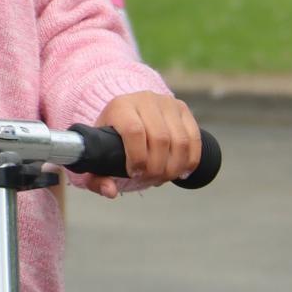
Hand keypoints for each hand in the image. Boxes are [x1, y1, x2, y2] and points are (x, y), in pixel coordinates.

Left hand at [86, 92, 201, 197]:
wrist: (127, 114)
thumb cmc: (112, 137)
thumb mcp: (99, 154)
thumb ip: (97, 177)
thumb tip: (111, 191)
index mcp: (120, 106)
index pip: (134, 131)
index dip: (138, 157)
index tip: (135, 173)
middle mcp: (145, 100)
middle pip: (160, 139)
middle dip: (157, 168)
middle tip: (150, 180)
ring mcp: (167, 103)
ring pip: (180, 141)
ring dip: (175, 167)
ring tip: (163, 177)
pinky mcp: (183, 109)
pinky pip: (194, 139)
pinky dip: (190, 160)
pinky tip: (180, 171)